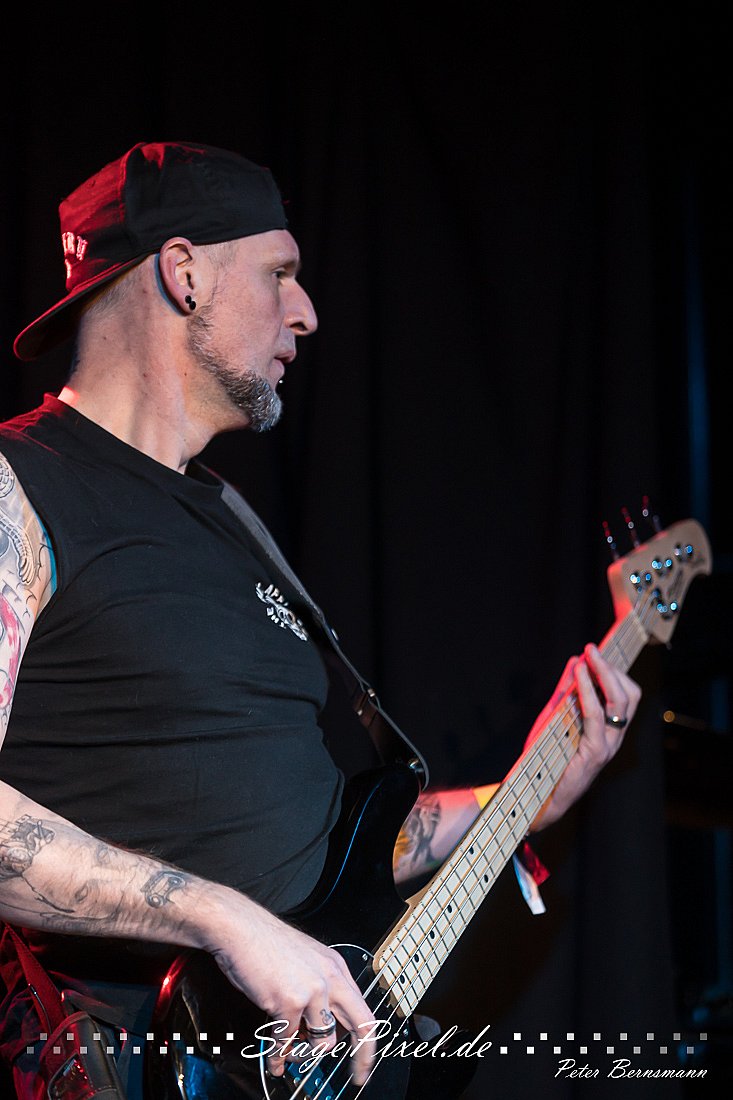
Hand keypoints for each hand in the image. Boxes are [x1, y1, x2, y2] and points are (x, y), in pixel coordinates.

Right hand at [201, 890, 377, 1086]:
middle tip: (357, 1076)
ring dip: (305, 1055)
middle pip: (362, 1025)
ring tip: (291, 1055)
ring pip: (322, 1041)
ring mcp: (312, 990)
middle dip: (363, 1057)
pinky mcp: (288, 1001)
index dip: (367, 1038)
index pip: (363, 1008)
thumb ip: (316, 990)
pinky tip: (274, 1060)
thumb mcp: (304, 961)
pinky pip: (286, 1041)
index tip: (364, 1058)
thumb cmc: (265, 943)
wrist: (239, 927)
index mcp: (335, 967)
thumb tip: (315, 1027)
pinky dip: (279, 1056)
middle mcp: (330, 978)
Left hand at [527, 643, 640, 829]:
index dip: (615, 671)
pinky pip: (596, 715)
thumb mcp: (556, 719)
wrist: (536, 797)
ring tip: (587, 656)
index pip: (627, 696)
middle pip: (629, 696)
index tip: (598, 652)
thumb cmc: (546, 759)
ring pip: (619, 702)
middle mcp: (614, 738)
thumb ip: (566, 694)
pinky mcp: (594, 753)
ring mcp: (607, 747)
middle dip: (611, 668)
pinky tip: (578, 675)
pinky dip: (588, 691)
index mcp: (610, 732)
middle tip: (592, 649)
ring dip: (603, 673)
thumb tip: (573, 662)